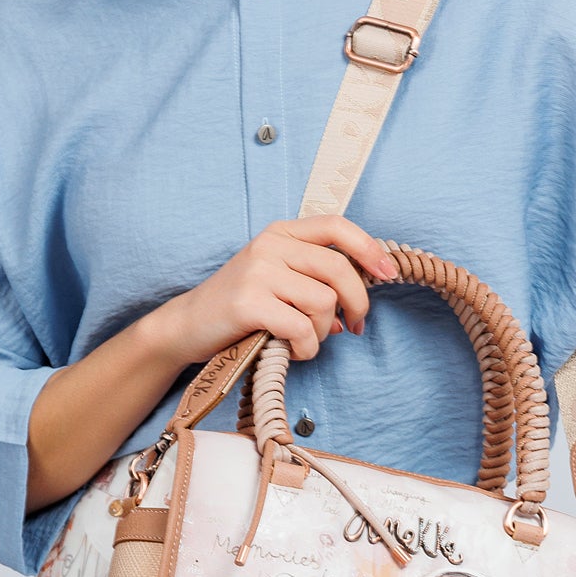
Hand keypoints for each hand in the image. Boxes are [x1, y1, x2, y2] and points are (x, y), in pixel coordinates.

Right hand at [144, 215, 401, 368]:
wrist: (186, 326)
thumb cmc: (239, 306)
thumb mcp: (276, 278)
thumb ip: (314, 278)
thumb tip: (359, 300)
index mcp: (281, 232)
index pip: (337, 226)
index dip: (369, 249)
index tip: (388, 274)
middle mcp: (270, 245)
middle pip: (339, 269)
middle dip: (358, 304)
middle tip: (353, 328)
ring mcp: (258, 272)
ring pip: (324, 302)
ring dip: (323, 332)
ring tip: (306, 341)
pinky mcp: (249, 303)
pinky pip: (301, 328)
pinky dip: (306, 347)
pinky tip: (292, 350)